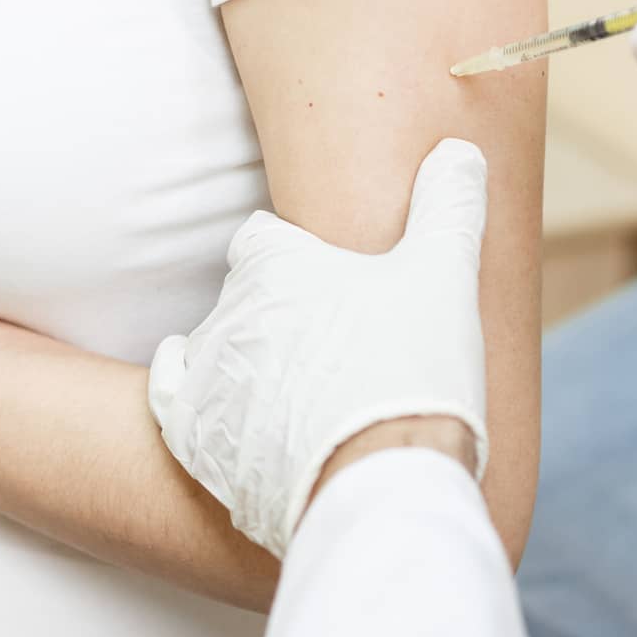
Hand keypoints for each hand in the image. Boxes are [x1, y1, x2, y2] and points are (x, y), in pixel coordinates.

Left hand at [150, 140, 489, 557]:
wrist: (378, 483)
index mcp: (274, 266)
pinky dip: (204, 411)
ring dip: (248, 370)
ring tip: (299, 396)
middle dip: (278, 318)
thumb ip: (449, 207)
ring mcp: (206, 382)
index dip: (293, 257)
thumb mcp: (445, 273)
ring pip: (215, 357)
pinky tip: (231, 418)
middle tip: (328, 347)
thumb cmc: (412, 371)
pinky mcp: (194, 442)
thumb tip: (458, 152)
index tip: (324, 280)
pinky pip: (178, 409)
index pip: (261, 240)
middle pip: (243, 302)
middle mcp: (227, 316)